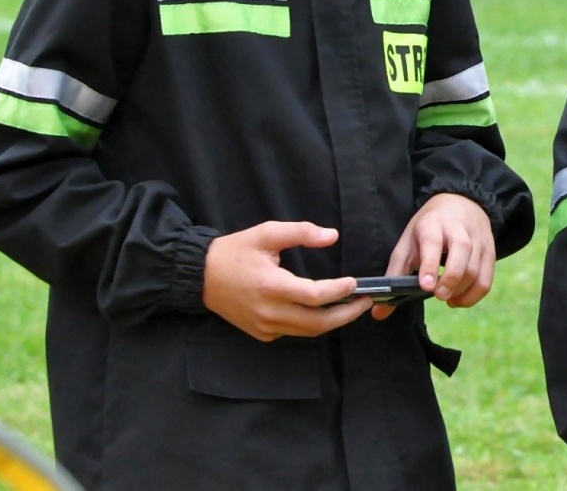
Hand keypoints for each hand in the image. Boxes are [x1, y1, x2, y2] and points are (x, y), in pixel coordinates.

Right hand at [203, 221, 372, 341]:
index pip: (315, 296)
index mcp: (271, 286)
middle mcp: (269, 312)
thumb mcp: (267, 233)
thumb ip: (301, 232)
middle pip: (317, 323)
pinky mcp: (261, 334)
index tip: (356, 283)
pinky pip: (293, 332)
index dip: (339, 291)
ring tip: (351, 307)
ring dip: (333, 322)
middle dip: (346, 314)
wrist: (200, 276)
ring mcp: (264, 327)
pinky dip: (311, 324)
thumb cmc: (235, 251)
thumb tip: (332, 236)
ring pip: (308, 331)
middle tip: (366, 302)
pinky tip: (323, 311)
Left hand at [371, 193, 495, 321]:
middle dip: (451, 279)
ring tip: (445, 298)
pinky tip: (458, 299)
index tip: (426, 286)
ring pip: (475, 268)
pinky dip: (474, 296)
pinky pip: (487, 279)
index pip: (433, 242)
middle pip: (462, 252)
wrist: (460, 203)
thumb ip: (394, 276)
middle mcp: (458, 228)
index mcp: (432, 223)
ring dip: (461, 290)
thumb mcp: (408, 243)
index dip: (430, 265)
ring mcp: (477, 239)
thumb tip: (379, 313)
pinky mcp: (490, 250)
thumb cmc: (428, 229)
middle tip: (439, 296)